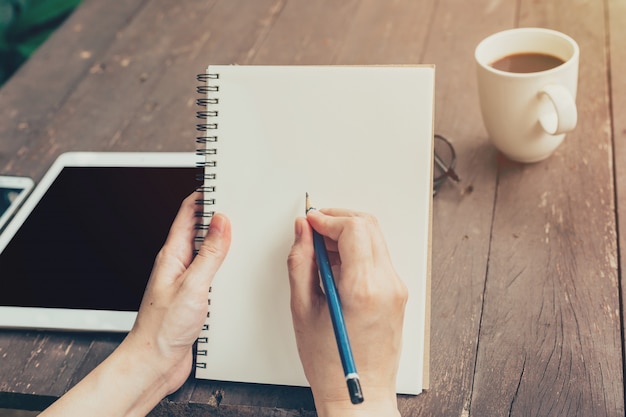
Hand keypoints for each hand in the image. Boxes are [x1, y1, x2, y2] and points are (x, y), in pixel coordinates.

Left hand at [40, 193, 230, 416]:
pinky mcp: (195, 298)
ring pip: (208, 253)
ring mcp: (186, 281)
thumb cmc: (162, 329)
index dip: (204, 195)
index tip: (221, 182)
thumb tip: (221, 222)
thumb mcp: (193, 285)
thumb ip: (209, 253)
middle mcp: (178, 265)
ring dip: (224, 243)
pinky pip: (213, 274)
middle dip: (219, 216)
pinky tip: (238, 272)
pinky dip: (226, 267)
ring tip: (244, 234)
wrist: (154, 364)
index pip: (188, 213)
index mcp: (172, 255)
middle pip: (199, 230)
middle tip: (240, 205)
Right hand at [287, 208, 406, 416]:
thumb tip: (302, 231)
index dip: (327, 218)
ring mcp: (396, 289)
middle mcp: (387, 284)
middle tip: (313, 230)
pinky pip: (378, 256)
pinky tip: (336, 266)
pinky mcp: (397, 294)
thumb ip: (301, 262)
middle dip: (337, 219)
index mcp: (364, 288)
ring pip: (374, 238)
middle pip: (368, 226)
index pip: (354, 228)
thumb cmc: (332, 365)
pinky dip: (356, 250)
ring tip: (321, 252)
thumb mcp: (303, 309)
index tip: (309, 222)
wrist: (361, 396)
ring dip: (347, 234)